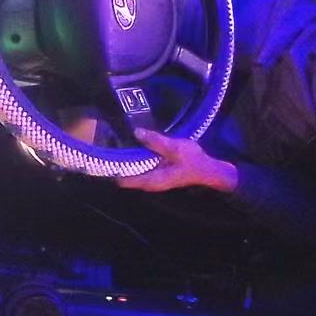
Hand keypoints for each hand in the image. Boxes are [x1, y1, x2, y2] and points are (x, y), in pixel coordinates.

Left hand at [115, 128, 239, 192]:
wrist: (209, 170)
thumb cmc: (193, 161)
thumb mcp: (174, 148)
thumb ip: (155, 141)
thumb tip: (136, 132)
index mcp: (150, 180)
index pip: (122, 180)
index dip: (113, 168)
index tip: (105, 153)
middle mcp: (149, 182)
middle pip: (126, 174)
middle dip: (119, 159)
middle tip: (110, 140)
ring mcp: (154, 178)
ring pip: (134, 169)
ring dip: (129, 156)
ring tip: (120, 139)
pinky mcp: (159, 172)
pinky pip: (142, 165)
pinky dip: (138, 156)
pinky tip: (137, 143)